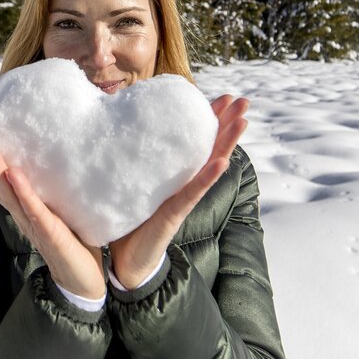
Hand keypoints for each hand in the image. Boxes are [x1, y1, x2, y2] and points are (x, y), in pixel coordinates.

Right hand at [0, 126, 105, 298]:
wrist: (85, 283)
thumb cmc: (75, 245)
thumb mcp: (61, 211)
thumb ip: (55, 189)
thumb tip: (62, 156)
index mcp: (24, 208)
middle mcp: (23, 215)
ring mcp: (34, 225)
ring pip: (8, 195)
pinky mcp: (52, 235)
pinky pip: (35, 212)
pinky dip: (23, 193)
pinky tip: (13, 175)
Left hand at [109, 95, 249, 289]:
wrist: (127, 262)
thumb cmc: (129, 222)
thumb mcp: (130, 183)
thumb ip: (130, 161)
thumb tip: (115, 130)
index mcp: (174, 174)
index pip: (196, 141)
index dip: (210, 120)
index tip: (221, 97)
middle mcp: (184, 184)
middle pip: (211, 148)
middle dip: (228, 123)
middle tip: (243, 100)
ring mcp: (182, 198)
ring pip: (210, 166)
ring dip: (227, 143)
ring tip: (242, 122)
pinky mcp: (175, 214)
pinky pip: (194, 193)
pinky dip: (208, 177)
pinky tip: (221, 162)